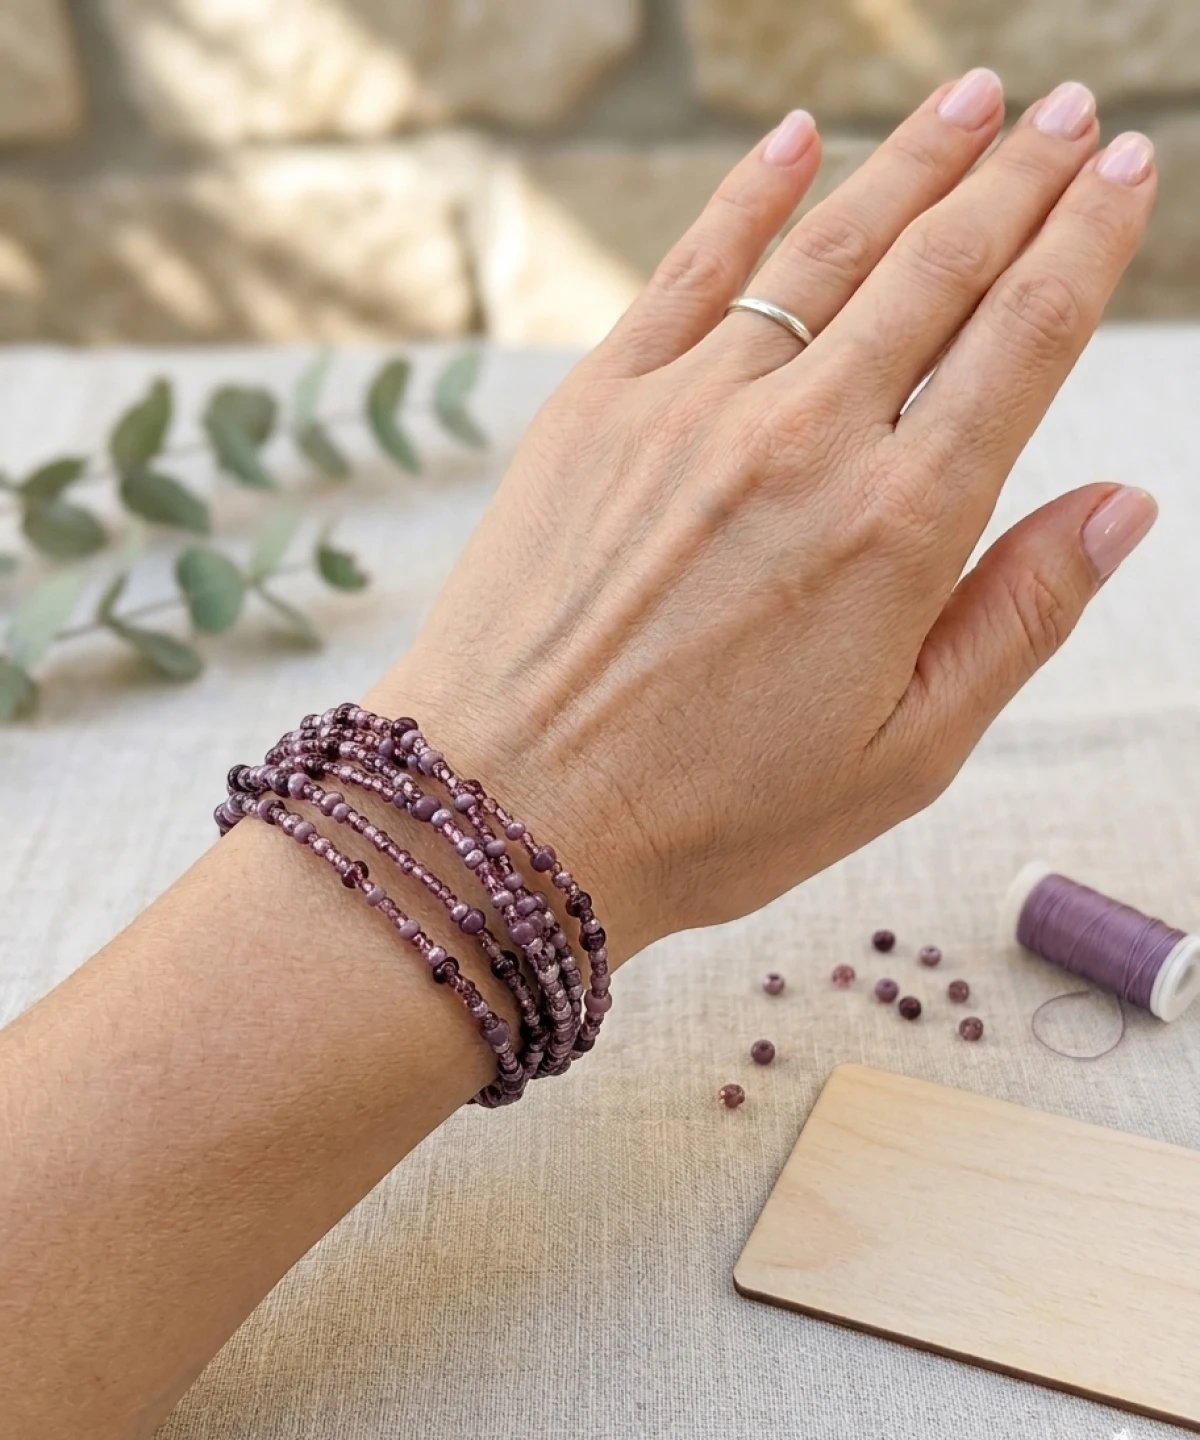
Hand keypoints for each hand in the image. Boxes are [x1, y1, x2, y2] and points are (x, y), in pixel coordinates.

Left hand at [370, 72, 1157, 964]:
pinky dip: (752, 195)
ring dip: (912, 162)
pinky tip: (799, 138)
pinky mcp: (598, 405)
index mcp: (900, 528)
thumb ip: (1017, 620)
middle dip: (1017, 176)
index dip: (1087, 240)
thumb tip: (1120, 505)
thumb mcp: (904, 757)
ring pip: (828, 248)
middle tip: (1064, 109)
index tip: (1123, 169)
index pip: (1024, 338)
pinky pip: (691, 270)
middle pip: (939, 267)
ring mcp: (692, 409)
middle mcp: (804, 440)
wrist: (509, 810)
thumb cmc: (711, 812)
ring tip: (975, 100)